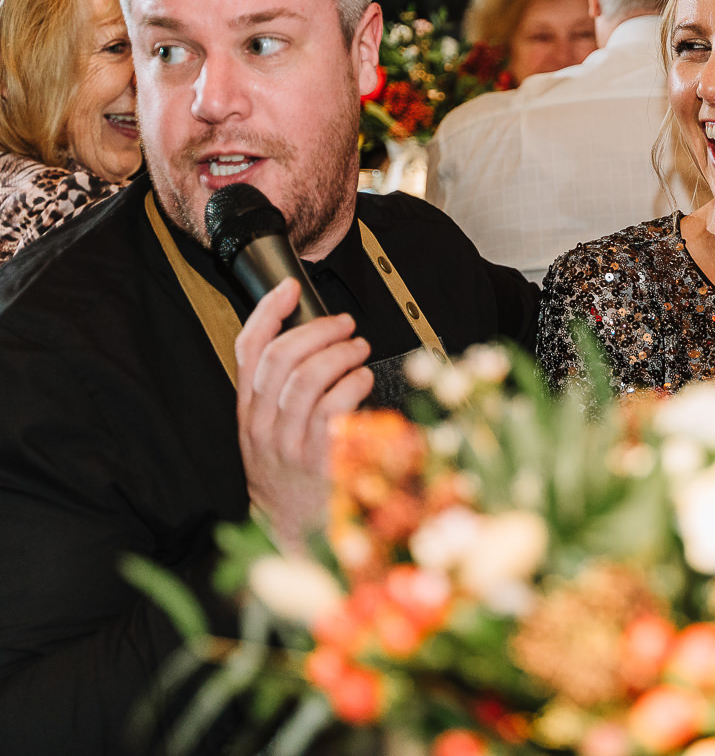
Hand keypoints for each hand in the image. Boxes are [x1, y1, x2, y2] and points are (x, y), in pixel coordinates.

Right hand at [235, 278, 372, 549]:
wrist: (291, 529)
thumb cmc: (289, 474)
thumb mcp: (269, 432)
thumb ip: (280, 392)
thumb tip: (312, 343)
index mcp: (248, 412)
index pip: (248, 350)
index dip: (268, 312)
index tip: (290, 286)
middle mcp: (262, 424)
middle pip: (282, 357)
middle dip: (318, 329)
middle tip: (345, 324)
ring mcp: (288, 442)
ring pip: (308, 377)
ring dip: (340, 353)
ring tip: (360, 349)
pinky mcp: (318, 458)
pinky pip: (333, 407)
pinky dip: (353, 384)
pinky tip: (364, 379)